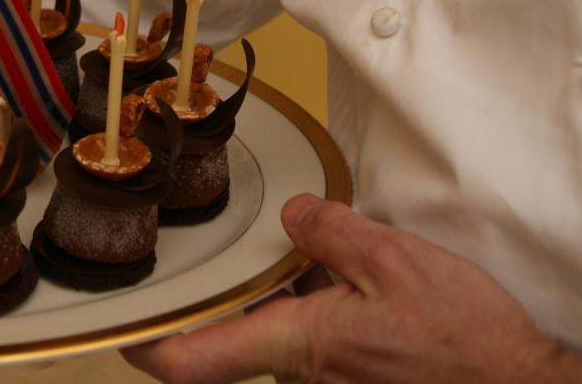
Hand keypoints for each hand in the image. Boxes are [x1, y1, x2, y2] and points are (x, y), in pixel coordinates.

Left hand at [123, 194, 581, 382]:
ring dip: (271, 298)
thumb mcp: (395, 261)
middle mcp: (301, 375)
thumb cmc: (464, 342)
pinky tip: (335, 278)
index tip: (117, 324)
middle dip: (220, 297)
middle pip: (230, 339)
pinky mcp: (350, 383)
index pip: (191, 359)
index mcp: (296, 344)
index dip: (145, 343)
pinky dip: (308, 308)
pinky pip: (308, 343)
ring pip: (272, 337)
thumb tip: (293, 214)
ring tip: (285, 250)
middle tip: (210, 253)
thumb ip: (330, 231)